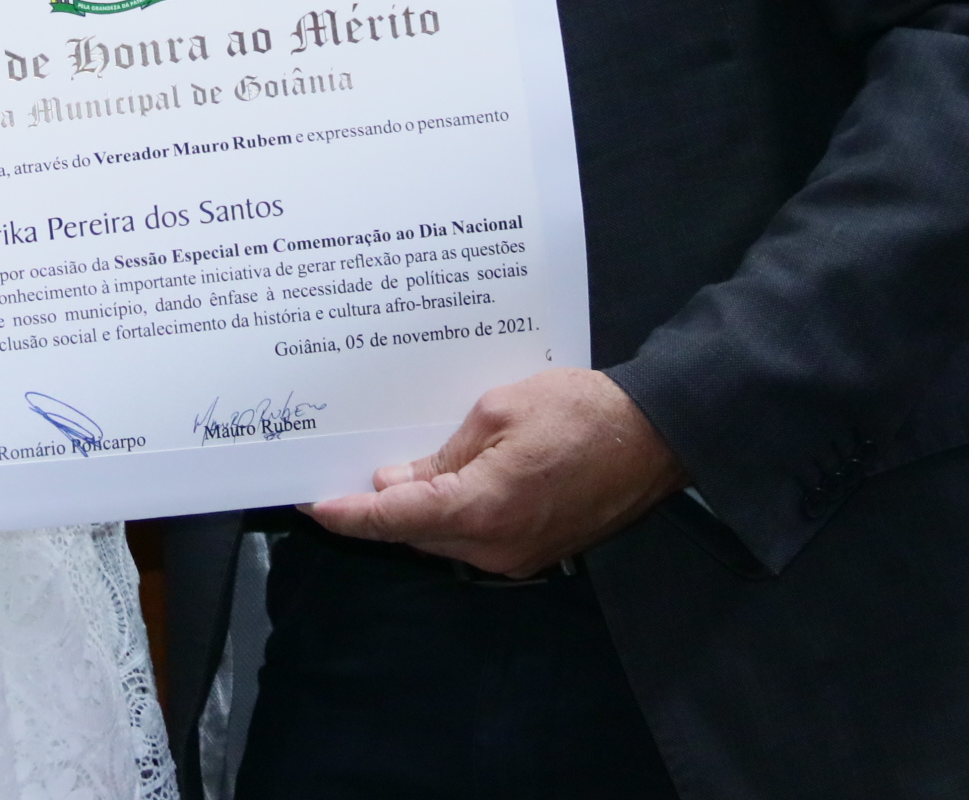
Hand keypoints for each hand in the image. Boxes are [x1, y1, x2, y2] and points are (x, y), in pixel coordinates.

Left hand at [304, 368, 683, 577]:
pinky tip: (444, 482)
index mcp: (481, 509)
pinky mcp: (536, 552)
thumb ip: (442, 455)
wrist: (656, 437)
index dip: (348, 515)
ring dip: (417, 511)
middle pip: (415, 535)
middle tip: (344, 473)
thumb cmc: (582, 411)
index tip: (312, 504)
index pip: (394, 519)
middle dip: (379, 510)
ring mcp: (519, 557)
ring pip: (444, 539)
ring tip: (392, 470)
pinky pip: (475, 539)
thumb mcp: (498, 411)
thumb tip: (395, 481)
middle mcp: (495, 548)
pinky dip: (452, 515)